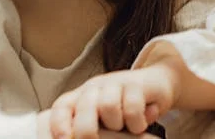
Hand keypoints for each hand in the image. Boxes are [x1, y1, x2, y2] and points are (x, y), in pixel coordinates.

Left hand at [48, 63, 179, 138]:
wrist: (157, 84)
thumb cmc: (124, 108)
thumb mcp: (101, 120)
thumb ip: (87, 128)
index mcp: (81, 97)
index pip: (61, 107)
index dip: (58, 124)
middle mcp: (95, 87)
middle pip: (83, 108)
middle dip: (87, 131)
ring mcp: (116, 83)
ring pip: (108, 106)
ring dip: (117, 124)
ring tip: (125, 127)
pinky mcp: (137, 84)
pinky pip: (132, 107)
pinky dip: (137, 122)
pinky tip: (140, 124)